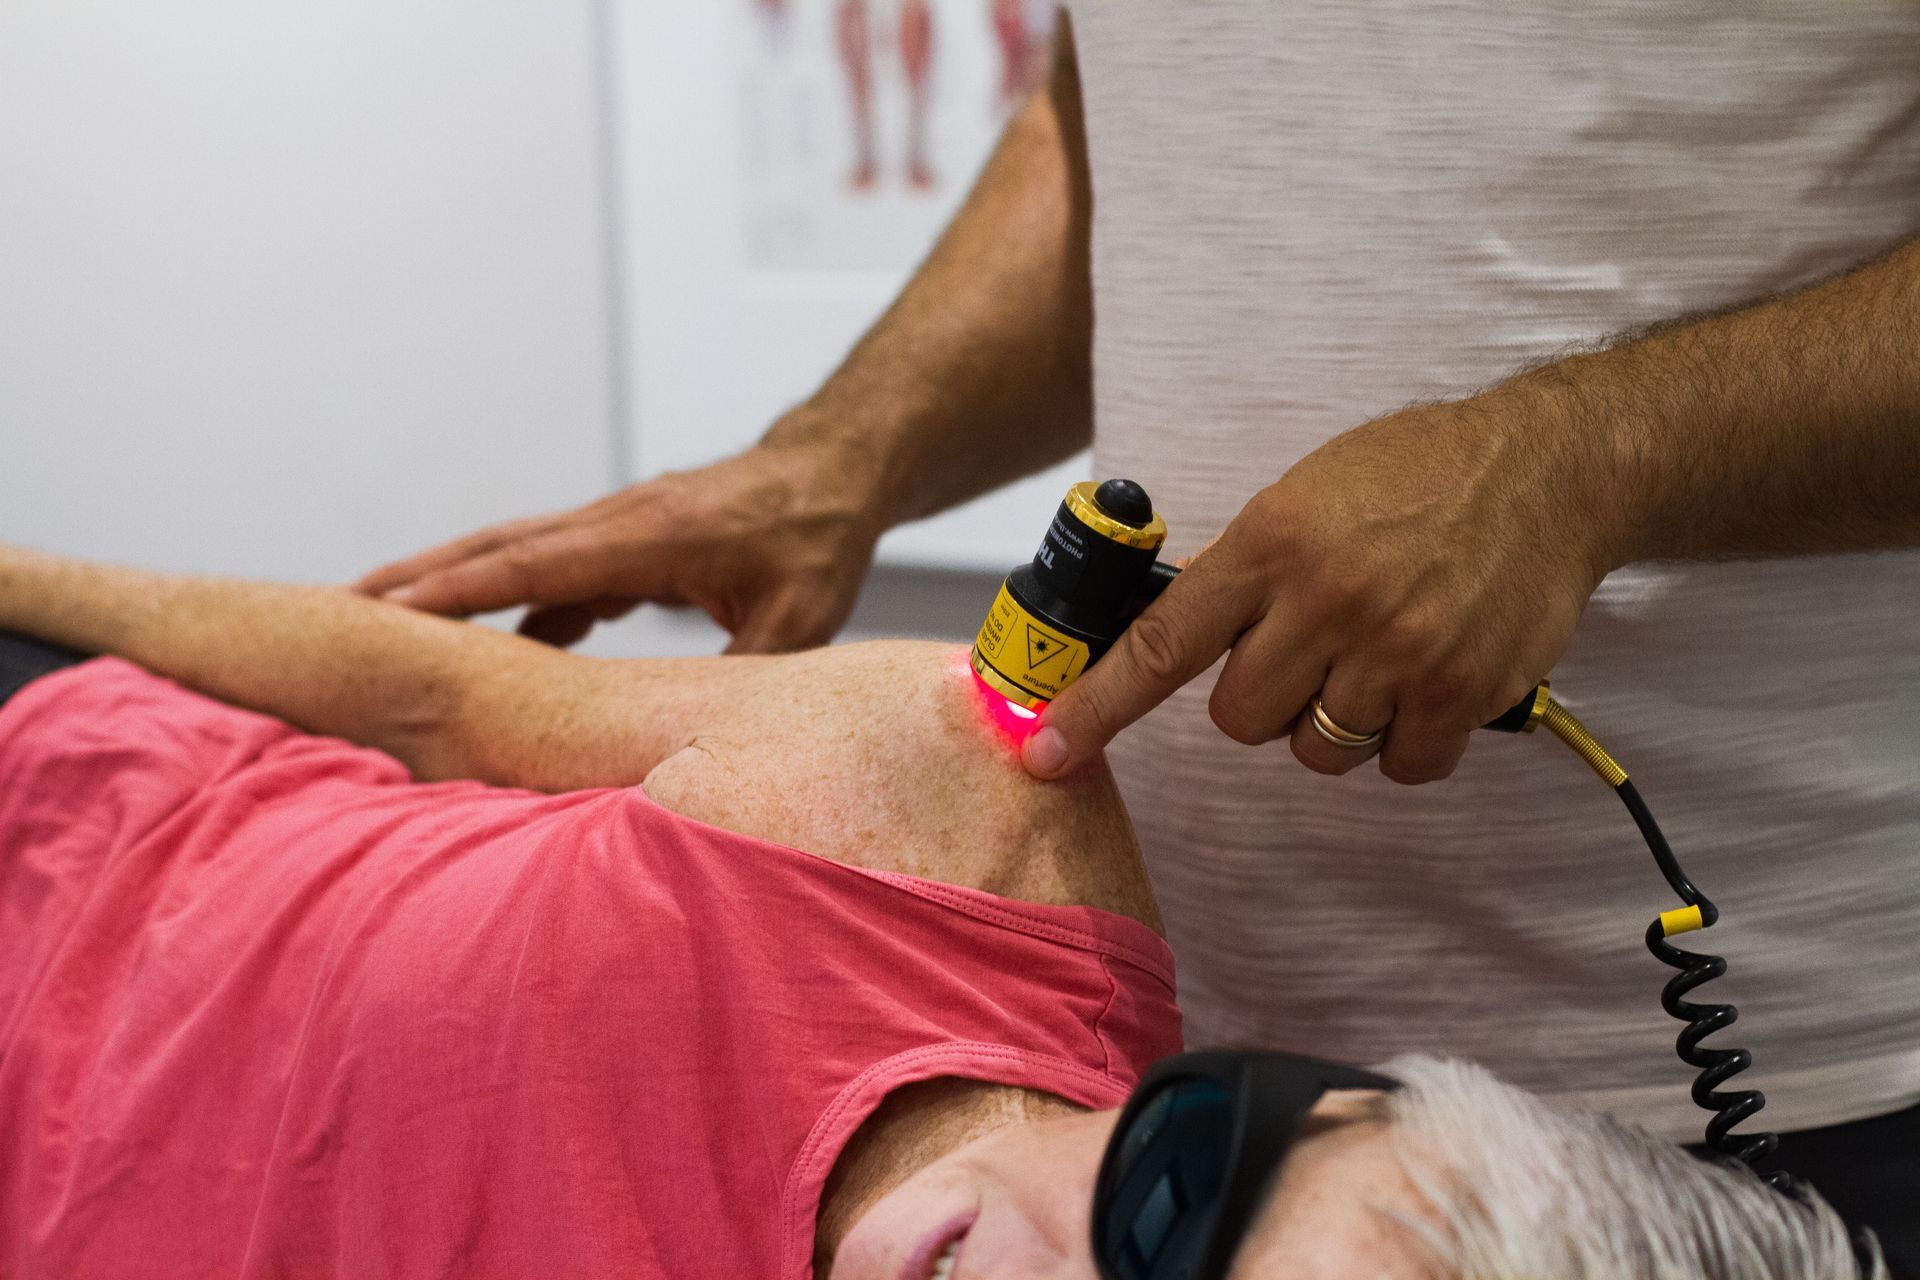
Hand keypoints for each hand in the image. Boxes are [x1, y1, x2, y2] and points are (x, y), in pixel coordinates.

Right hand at [356, 439, 884, 651]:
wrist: (828, 473)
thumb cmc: (817, 541)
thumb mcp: (798, 618)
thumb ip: (743, 675)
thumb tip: (699, 739)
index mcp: (652, 537)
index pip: (542, 565)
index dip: (469, 590)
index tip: (392, 607)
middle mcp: (619, 522)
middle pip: (501, 549)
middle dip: (421, 578)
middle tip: (339, 605)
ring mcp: (615, 526)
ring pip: (515, 555)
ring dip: (450, 585)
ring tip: (379, 624)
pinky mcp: (621, 540)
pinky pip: (547, 569)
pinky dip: (504, 597)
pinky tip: (483, 642)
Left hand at [1021, 388, 1617, 782]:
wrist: (1547, 467)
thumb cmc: (1415, 474)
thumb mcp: (1304, 493)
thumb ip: (1243, 567)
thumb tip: (1176, 635)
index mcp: (1272, 543)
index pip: (1163, 642)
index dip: (1099, 707)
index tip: (1048, 752)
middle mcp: (1326, 600)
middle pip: (1240, 718)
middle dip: (1261, 701)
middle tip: (1307, 652)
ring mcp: (1396, 650)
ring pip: (1316, 752)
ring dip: (1333, 723)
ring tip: (1375, 659)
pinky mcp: (1460, 691)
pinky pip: (1398, 768)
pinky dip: (1404, 743)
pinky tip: (1423, 684)